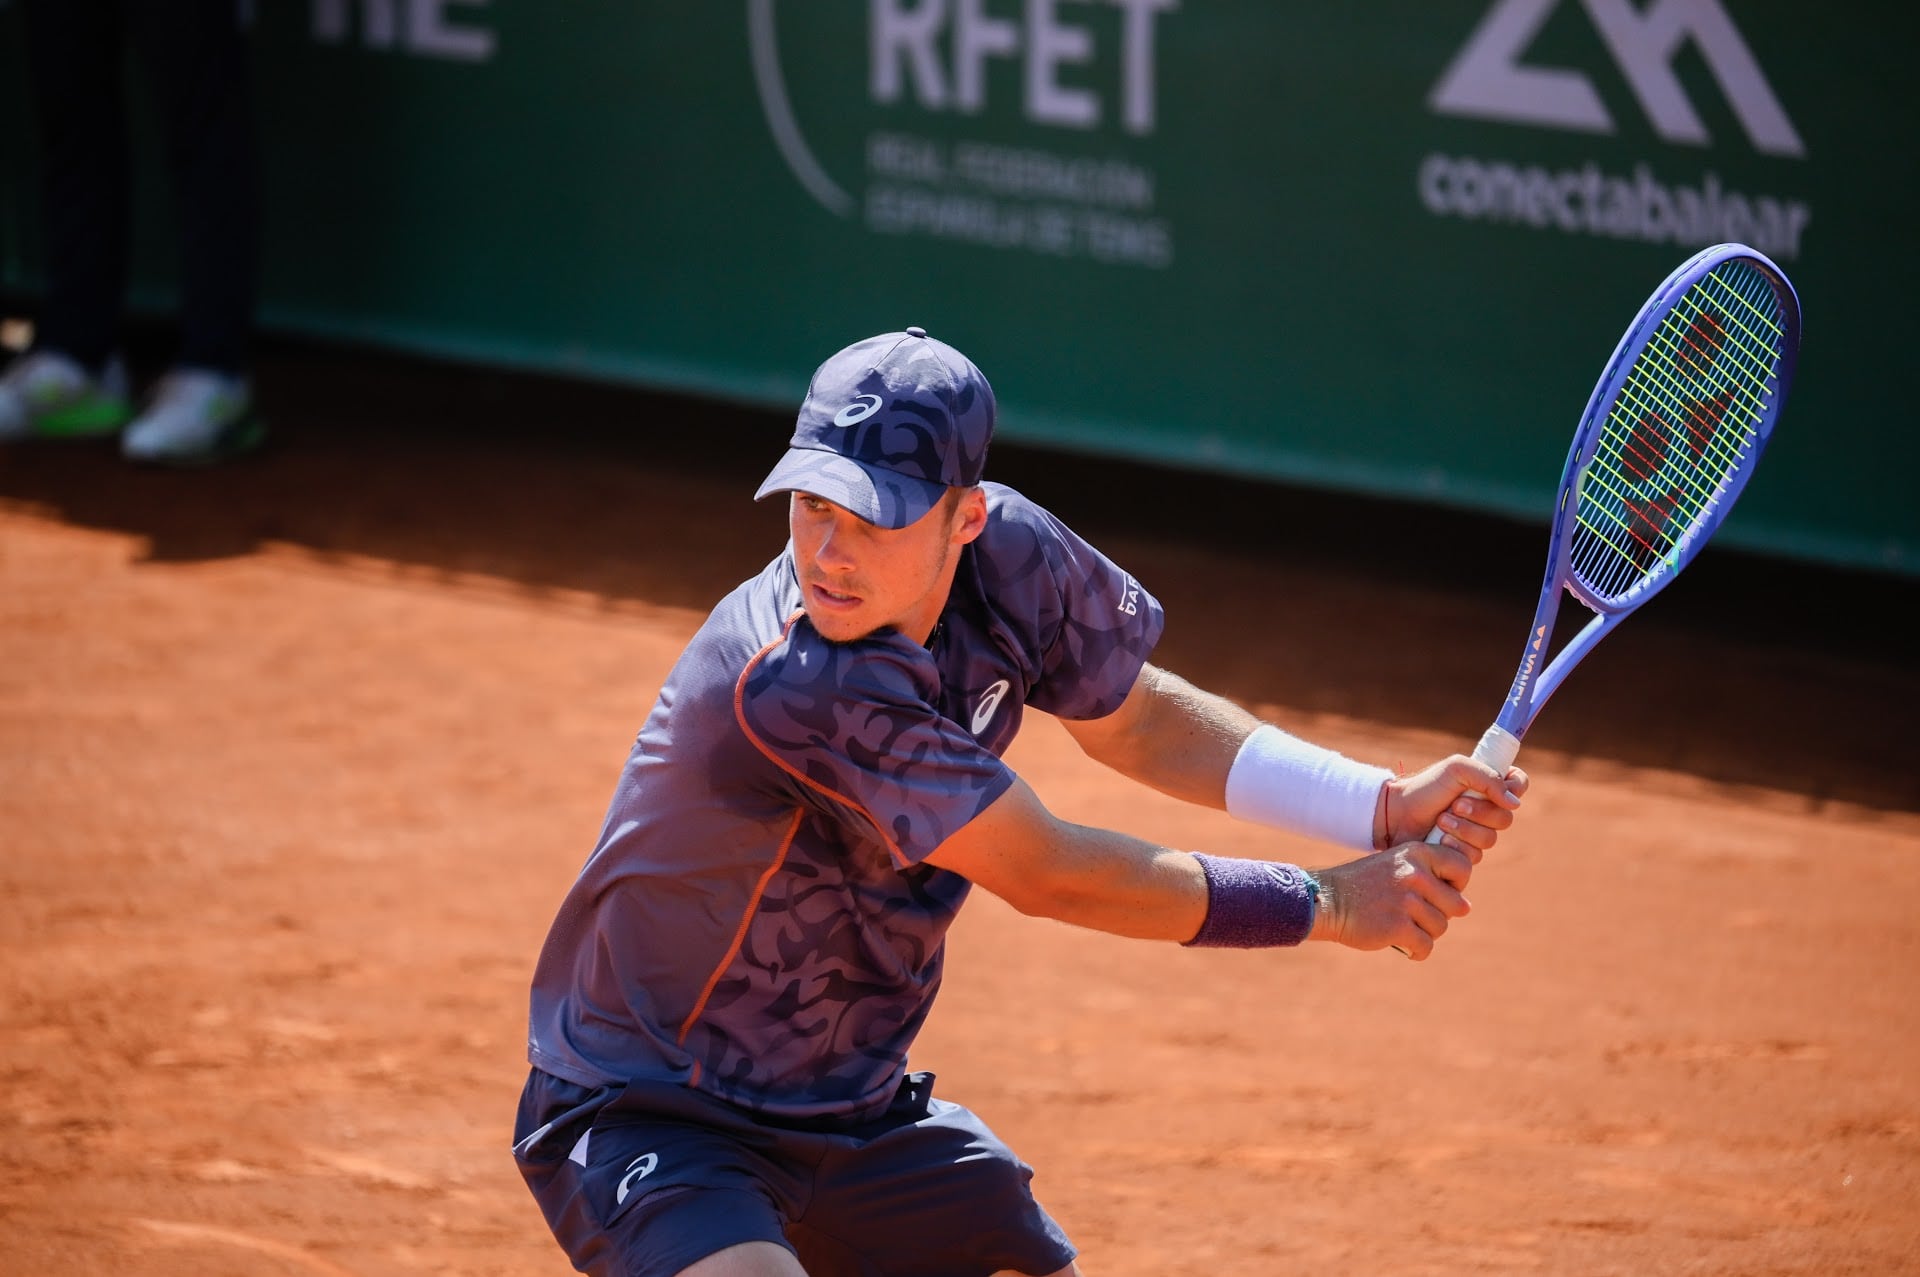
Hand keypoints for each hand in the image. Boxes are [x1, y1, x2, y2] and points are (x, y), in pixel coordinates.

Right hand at [1310, 839, 1476, 959]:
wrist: (1328, 901)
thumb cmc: (1364, 885)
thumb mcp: (1396, 864)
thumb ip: (1429, 876)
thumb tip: (1466, 907)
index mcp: (1416, 853)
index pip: (1462, 867)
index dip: (1456, 885)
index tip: (1439, 893)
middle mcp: (1414, 874)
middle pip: (1456, 905)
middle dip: (1440, 914)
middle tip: (1417, 916)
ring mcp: (1407, 901)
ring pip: (1440, 927)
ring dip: (1425, 933)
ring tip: (1403, 928)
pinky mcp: (1398, 927)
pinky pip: (1426, 946)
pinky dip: (1417, 951)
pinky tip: (1405, 946)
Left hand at [1376, 755, 1527, 852]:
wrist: (1396, 815)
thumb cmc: (1424, 789)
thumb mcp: (1456, 770)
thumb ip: (1488, 778)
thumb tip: (1514, 803)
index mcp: (1487, 784)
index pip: (1519, 784)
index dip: (1515, 788)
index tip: (1499, 789)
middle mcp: (1486, 808)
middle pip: (1506, 818)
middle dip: (1479, 813)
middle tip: (1454, 805)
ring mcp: (1476, 832)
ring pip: (1491, 839)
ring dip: (1465, 829)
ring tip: (1441, 821)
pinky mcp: (1463, 853)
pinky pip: (1475, 855)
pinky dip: (1457, 846)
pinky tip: (1440, 839)